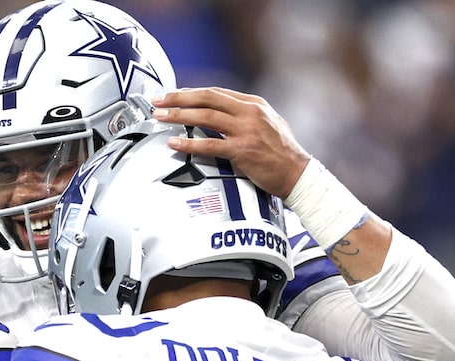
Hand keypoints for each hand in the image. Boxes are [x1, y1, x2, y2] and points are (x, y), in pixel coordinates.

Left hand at [151, 87, 309, 197]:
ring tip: (159, 117)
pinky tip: (174, 143)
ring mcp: (246, 130)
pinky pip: (210, 144)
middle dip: (178, 98)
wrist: (297, 173)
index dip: (191, 92)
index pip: (216, 92)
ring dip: (179, 116)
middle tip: (157, 100)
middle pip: (207, 98)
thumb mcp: (267, 123)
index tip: (173, 95)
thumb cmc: (281, 152)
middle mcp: (249, 112)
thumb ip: (244, 115)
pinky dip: (189, 143)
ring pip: (206, 117)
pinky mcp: (243, 150)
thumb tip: (220, 112)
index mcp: (254, 104)